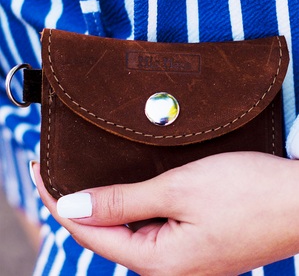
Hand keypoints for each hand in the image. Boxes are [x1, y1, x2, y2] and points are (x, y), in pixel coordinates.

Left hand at [33, 152, 298, 275]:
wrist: (296, 199)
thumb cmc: (246, 192)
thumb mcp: (177, 191)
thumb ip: (123, 203)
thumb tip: (73, 206)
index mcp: (159, 262)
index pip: (88, 231)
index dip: (60, 200)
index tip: (39, 172)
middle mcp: (166, 267)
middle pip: (104, 234)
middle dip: (78, 203)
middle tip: (57, 173)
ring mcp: (180, 257)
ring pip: (125, 230)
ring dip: (104, 205)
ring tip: (83, 180)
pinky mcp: (191, 242)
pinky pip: (146, 226)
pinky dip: (129, 207)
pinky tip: (123, 192)